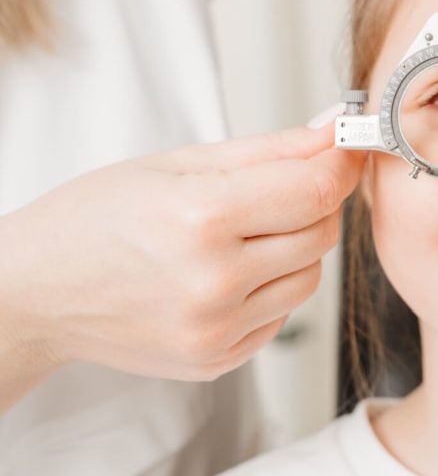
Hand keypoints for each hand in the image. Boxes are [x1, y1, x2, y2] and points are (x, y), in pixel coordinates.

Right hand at [0, 124, 364, 402]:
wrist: (37, 292)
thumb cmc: (97, 218)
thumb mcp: (178, 162)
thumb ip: (269, 149)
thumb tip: (334, 131)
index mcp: (200, 218)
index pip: (316, 190)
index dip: (341, 164)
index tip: (347, 147)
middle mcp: (213, 282)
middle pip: (321, 232)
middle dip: (312, 202)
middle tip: (273, 189)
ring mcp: (216, 330)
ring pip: (310, 276)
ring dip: (294, 248)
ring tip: (238, 235)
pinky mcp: (218, 360)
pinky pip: (282, 314)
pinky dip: (269, 288)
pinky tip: (223, 274)